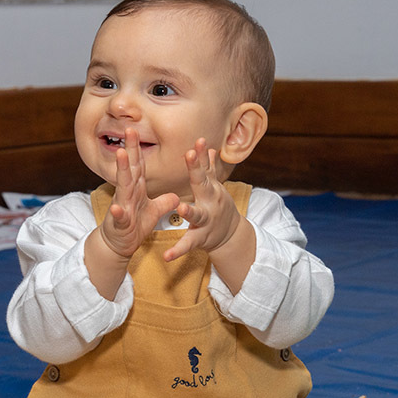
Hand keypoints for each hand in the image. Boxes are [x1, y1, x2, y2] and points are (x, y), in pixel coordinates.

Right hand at [99, 128, 178, 258]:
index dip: (140, 148)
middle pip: (130, 168)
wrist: (119, 245)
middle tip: (130, 130)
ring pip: (123, 186)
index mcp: (136, 189)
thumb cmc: (134, 226)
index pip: (138, 165)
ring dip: (121, 170)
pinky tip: (117, 207)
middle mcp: (127, 194)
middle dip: (129, 149)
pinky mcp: (120, 223)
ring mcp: (122, 207)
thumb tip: (177, 193)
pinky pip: (120, 217)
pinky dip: (119, 212)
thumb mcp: (153, 212)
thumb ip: (164, 201)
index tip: (139, 129)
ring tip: (120, 154)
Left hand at [164, 138, 240, 261]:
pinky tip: (166, 255)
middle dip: (197, 170)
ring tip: (181, 208)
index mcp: (210, 189)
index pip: (204, 169)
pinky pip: (187, 244)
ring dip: (190, 211)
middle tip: (189, 155)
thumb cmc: (218, 206)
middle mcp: (210, 202)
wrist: (231, 235)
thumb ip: (209, 169)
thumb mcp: (215, 187)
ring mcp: (206, 221)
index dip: (200, 156)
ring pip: (198, 215)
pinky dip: (177, 250)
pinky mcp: (200, 238)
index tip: (197, 141)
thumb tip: (208, 148)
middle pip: (203, 184)